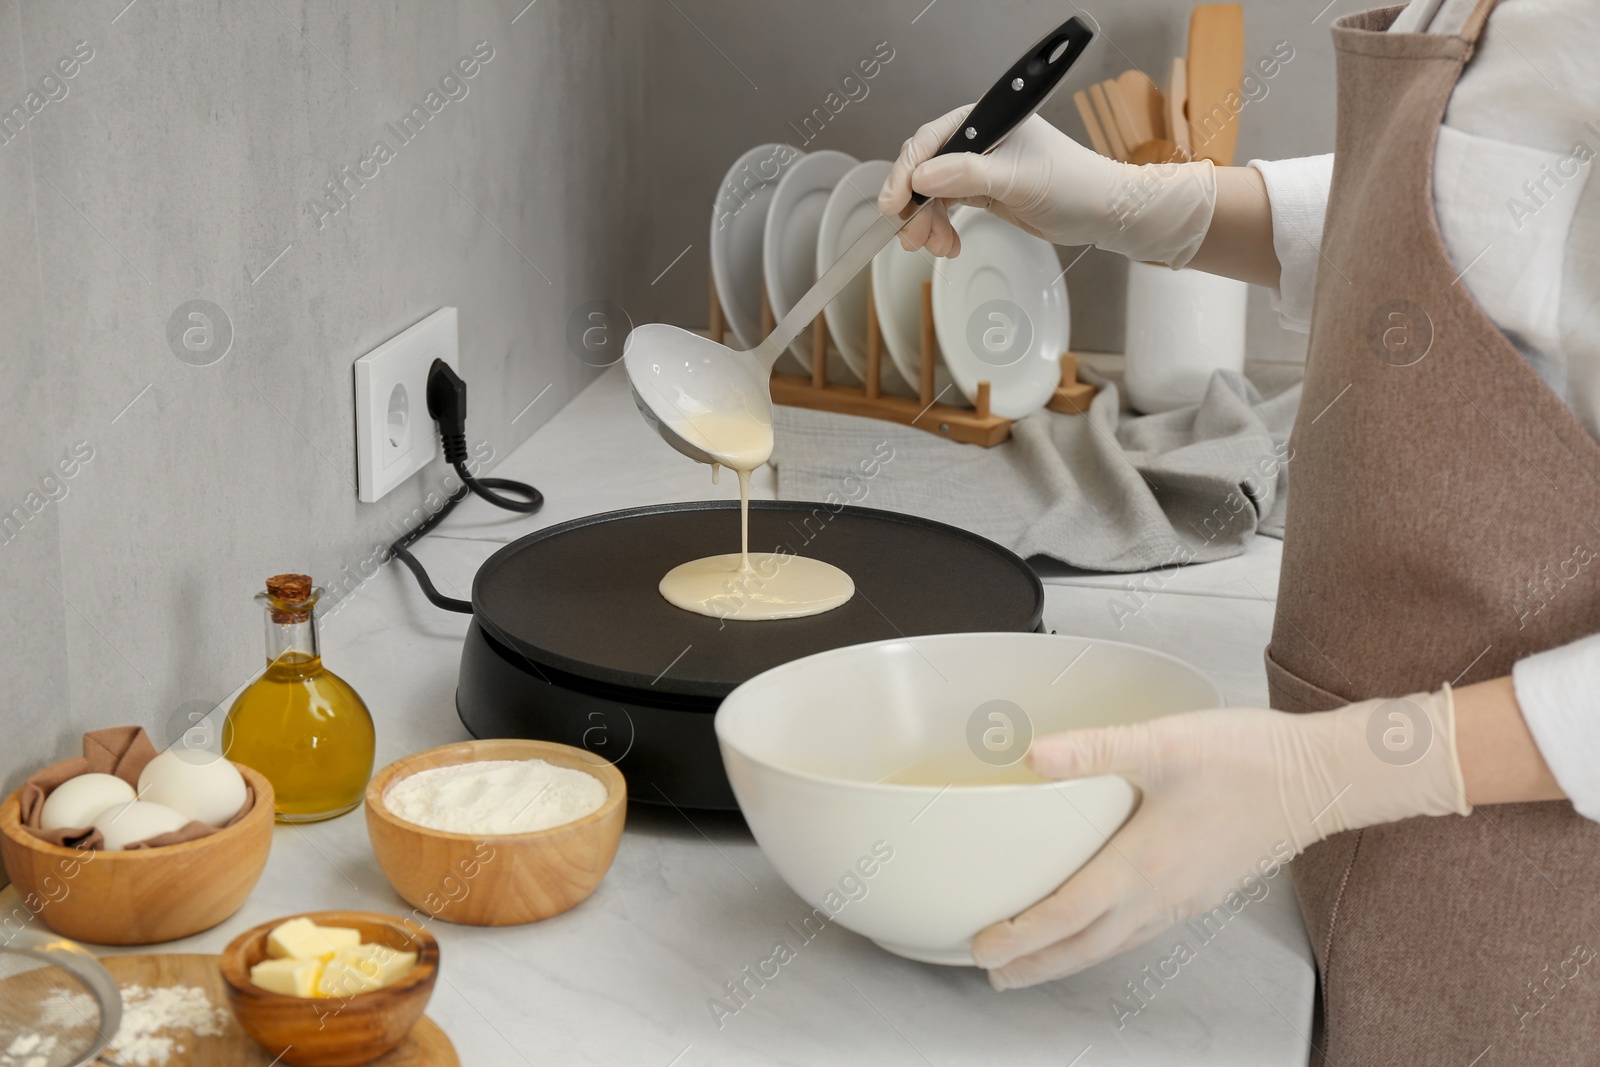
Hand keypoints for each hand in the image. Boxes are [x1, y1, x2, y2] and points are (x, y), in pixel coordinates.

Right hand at [877, 105, 1218, 267]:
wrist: (1102, 212)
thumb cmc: (1072, 184)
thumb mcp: (1017, 179)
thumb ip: (967, 175)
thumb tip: (921, 176)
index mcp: (987, 119)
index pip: (932, 140)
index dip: (907, 171)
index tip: (893, 203)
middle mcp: (979, 138)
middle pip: (925, 167)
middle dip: (915, 204)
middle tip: (911, 237)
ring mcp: (979, 166)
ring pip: (933, 191)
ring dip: (926, 222)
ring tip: (934, 248)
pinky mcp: (983, 190)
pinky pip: (947, 206)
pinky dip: (941, 227)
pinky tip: (947, 244)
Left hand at [971, 690, 1470, 988]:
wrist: (1326, 778)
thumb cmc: (1253, 760)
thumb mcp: (1165, 742)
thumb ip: (1095, 748)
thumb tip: (1032, 752)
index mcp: (1145, 864)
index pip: (1067, 914)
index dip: (1020, 935)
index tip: (983, 947)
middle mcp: (1163, 894)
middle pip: (1085, 946)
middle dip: (1034, 964)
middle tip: (994, 973)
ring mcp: (1187, 898)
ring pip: (1115, 944)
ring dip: (1069, 958)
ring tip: (1034, 962)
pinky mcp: (1205, 890)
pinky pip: (1143, 931)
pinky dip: (1108, 941)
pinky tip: (1103, 929)